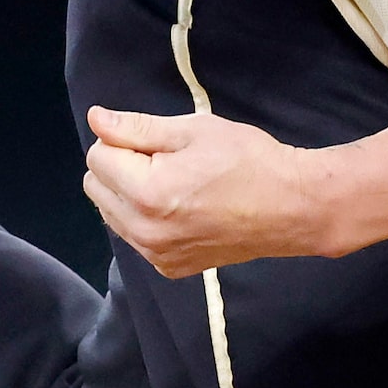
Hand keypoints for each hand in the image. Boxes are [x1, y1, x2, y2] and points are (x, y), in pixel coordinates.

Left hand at [84, 106, 353, 275]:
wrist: (291, 208)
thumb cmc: (249, 161)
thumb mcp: (195, 130)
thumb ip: (137, 127)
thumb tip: (96, 119)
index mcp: (148, 192)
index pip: (97, 156)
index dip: (124, 140)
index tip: (160, 142)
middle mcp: (145, 231)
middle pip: (95, 187)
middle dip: (120, 167)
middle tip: (167, 161)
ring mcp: (156, 255)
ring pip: (111, 214)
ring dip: (128, 194)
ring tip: (176, 184)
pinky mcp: (169, 268)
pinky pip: (134, 236)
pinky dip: (145, 219)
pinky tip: (181, 208)